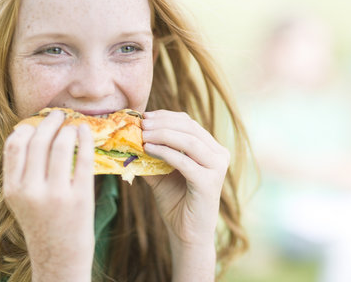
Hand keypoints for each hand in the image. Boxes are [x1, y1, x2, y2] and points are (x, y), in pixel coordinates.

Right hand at [3, 110, 94, 281]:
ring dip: (69, 129)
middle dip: (50, 121)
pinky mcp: (80, 198)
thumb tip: (29, 133)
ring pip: (61, 146)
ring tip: (74, 125)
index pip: (14, 145)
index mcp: (12, 190)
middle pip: (39, 141)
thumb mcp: (21, 201)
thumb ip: (22, 172)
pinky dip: (86, 140)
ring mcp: (56, 195)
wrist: (59, 260)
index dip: (27, 127)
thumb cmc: (42, 225)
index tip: (37, 121)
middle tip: (59, 114)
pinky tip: (87, 132)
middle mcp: (31, 191)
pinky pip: (84, 159)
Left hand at [141, 110, 229, 279]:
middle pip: (189, 128)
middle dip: (162, 123)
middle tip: (141, 124)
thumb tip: (130, 134)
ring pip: (189, 141)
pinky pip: (185, 161)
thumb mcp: (162, 172)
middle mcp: (219, 154)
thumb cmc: (176, 202)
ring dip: (162, 135)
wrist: (187, 233)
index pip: (188, 122)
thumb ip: (153, 153)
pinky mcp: (209, 182)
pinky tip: (149, 149)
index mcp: (211, 148)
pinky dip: (165, 153)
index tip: (144, 116)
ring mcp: (217, 168)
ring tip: (142, 135)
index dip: (165, 116)